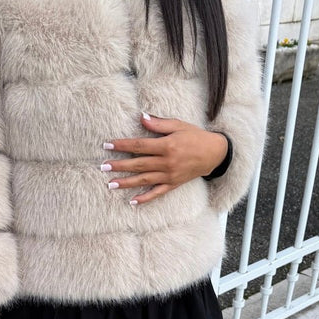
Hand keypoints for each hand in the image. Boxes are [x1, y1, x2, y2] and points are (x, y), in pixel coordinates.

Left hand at [101, 112, 228, 204]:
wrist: (215, 153)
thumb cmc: (195, 136)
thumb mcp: (178, 125)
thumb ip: (159, 123)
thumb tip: (141, 117)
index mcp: (167, 146)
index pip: (139, 146)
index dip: (122, 145)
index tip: (108, 145)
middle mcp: (167, 162)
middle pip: (138, 164)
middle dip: (119, 165)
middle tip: (103, 166)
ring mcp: (170, 175)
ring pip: (144, 180)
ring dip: (127, 182)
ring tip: (111, 184)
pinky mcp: (174, 184)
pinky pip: (157, 192)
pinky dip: (145, 198)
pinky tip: (133, 201)